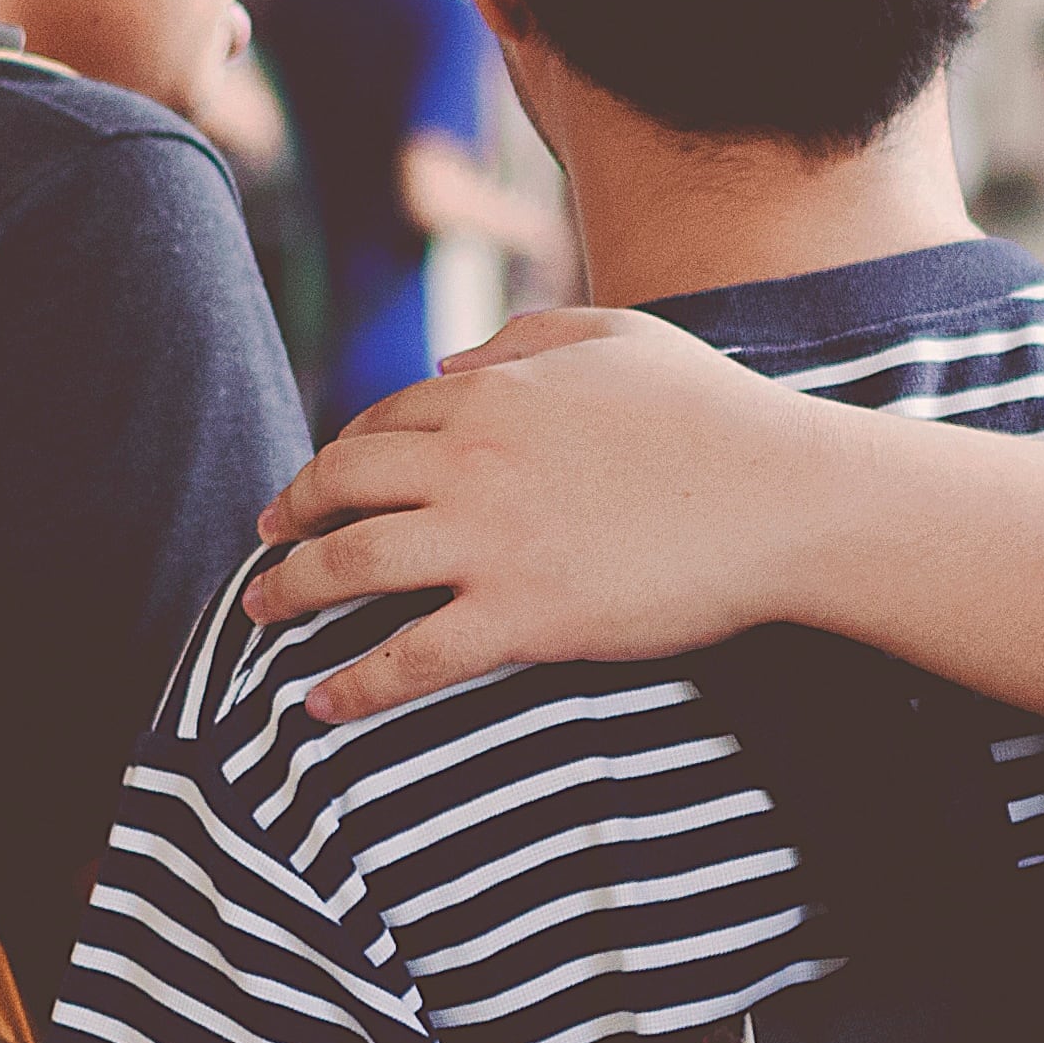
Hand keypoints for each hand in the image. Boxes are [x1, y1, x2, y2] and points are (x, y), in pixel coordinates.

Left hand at [247, 309, 848, 718]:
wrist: (785, 498)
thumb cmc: (718, 415)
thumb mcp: (621, 337)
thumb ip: (527, 338)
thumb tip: (451, 359)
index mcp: (494, 391)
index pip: (382, 422)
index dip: (339, 455)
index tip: (322, 484)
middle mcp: (471, 458)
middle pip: (340, 484)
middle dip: (288, 515)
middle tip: (266, 543)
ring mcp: (489, 539)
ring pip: (349, 564)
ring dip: (289, 592)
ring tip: (259, 614)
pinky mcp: (519, 616)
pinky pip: (407, 658)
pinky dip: (352, 686)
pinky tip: (319, 705)